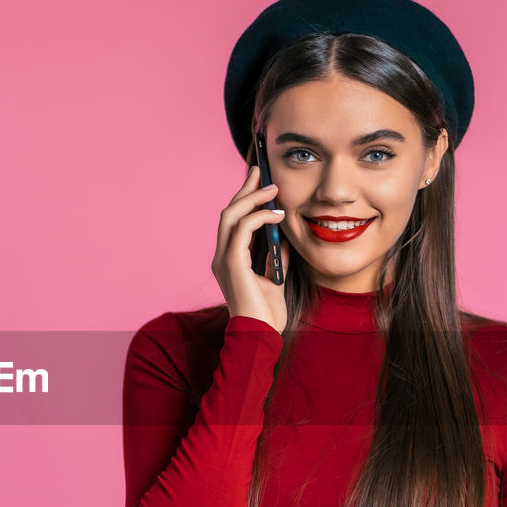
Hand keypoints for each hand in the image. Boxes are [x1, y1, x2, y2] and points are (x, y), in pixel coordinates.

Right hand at [212, 165, 290, 333]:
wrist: (261, 336)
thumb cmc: (267, 313)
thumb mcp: (275, 276)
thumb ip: (275, 256)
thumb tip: (284, 236)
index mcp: (229, 259)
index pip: (233, 221)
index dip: (244, 197)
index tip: (258, 179)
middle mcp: (221, 256)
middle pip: (228, 212)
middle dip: (245, 189)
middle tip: (261, 170)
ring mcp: (224, 259)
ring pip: (231, 216)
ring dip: (252, 198)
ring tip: (273, 188)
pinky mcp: (231, 264)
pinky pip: (242, 230)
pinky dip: (259, 217)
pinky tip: (277, 214)